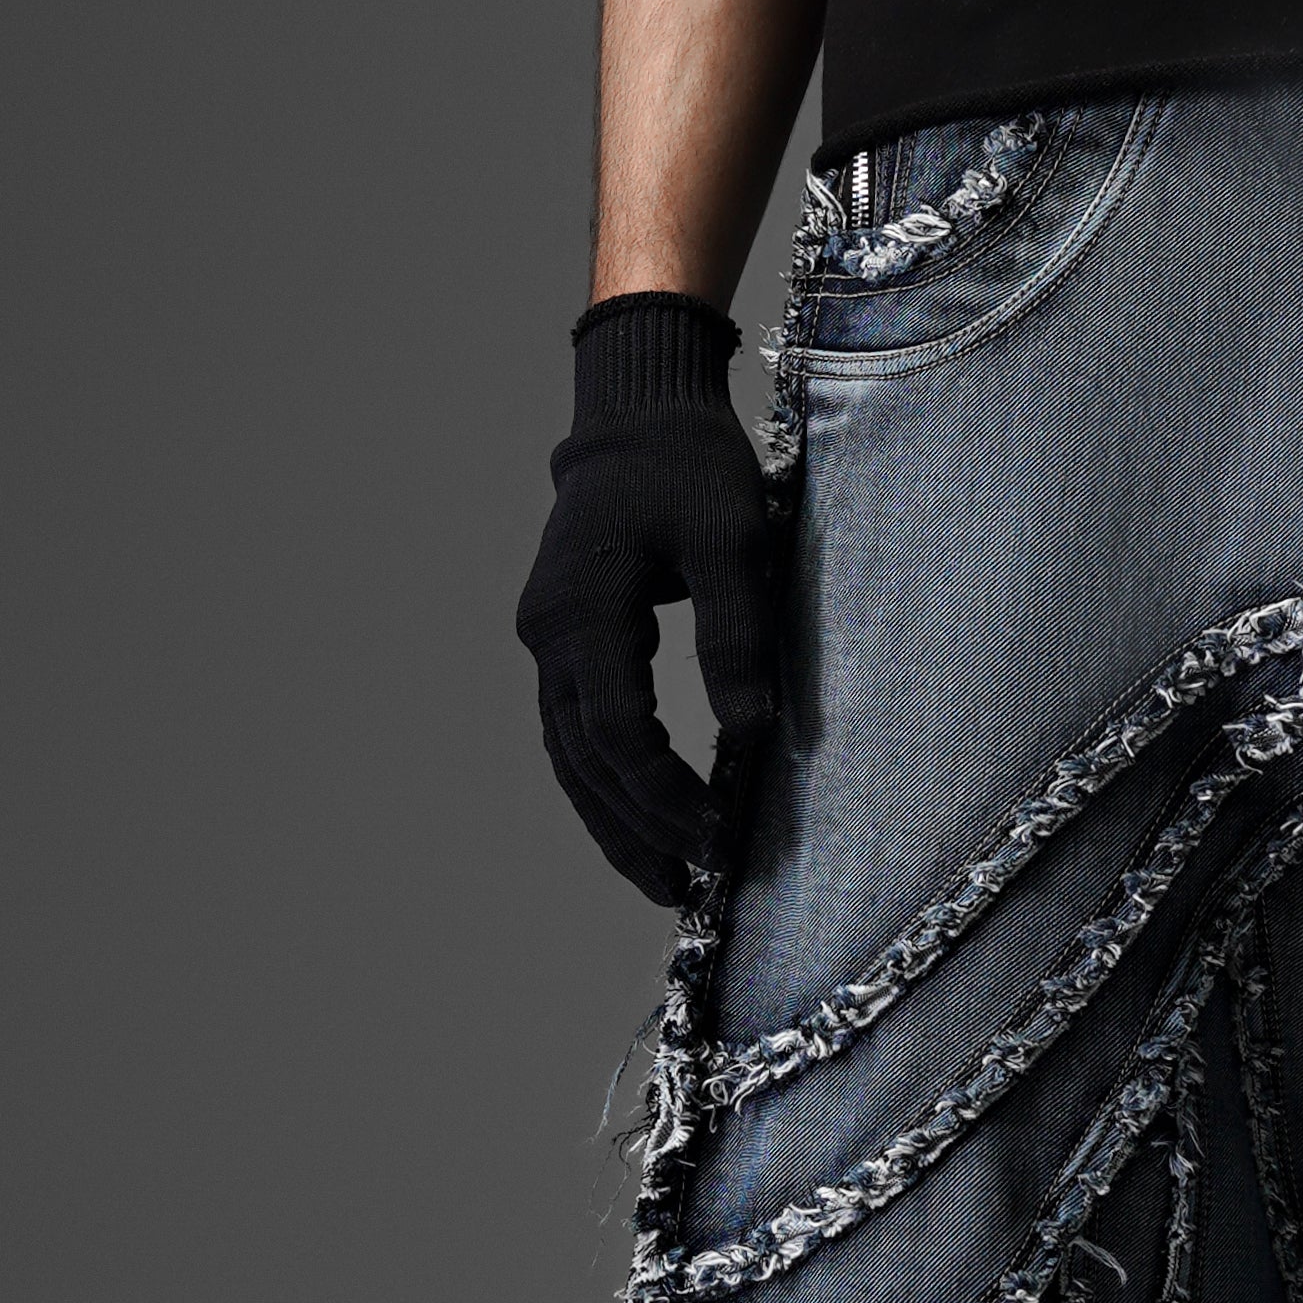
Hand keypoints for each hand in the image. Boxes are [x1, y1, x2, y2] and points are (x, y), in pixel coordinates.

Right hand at [516, 294, 789, 901]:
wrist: (638, 413)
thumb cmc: (690, 468)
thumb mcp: (734, 541)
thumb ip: (737, 638)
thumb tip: (755, 736)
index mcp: (585, 608)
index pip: (618, 731)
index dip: (664, 794)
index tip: (716, 836)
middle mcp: (549, 632)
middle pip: (582, 759)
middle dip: (634, 829)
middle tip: (687, 889)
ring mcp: (548, 637)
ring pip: (570, 753)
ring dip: (612, 820)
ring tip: (663, 880)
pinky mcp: (564, 638)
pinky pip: (576, 728)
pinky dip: (606, 781)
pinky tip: (641, 821)